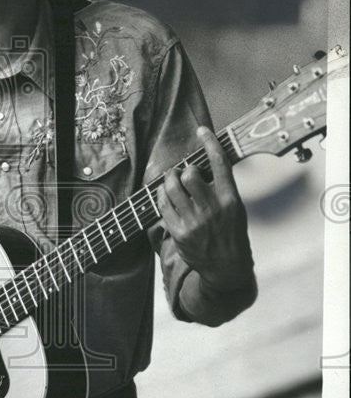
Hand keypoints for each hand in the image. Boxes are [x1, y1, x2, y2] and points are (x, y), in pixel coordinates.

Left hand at [157, 126, 253, 292]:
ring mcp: (194, 222)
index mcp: (230, 200)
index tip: (203, 130)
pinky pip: (163, 205)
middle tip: (184, 173)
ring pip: (172, 188)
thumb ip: (221, 188)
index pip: (219, 164)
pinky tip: (165, 195)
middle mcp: (212, 209)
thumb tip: (204, 164)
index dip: (210, 143)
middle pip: (189, 175)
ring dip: (169, 179)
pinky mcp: (179, 232)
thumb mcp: (236, 209)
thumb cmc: (230, 233)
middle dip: (184, 170)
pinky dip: (162, 195)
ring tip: (172, 181)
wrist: (226, 267)